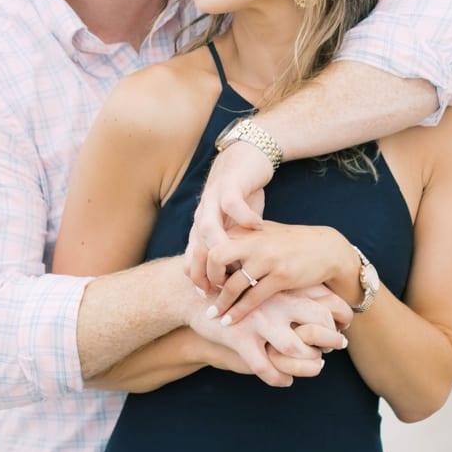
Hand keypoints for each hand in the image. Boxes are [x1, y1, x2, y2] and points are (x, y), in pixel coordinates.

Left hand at [184, 141, 274, 293]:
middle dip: (205, 273)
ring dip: (219, 256)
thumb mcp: (231, 222)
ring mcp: (218, 201)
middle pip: (198, 248)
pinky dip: (243, 215)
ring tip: (232, 273)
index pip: (194, 255)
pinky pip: (232, 202)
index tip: (208, 296)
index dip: (198, 277)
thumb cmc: (243, 194)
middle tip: (216, 291)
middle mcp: (206, 214)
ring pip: (209, 230)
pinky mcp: (232, 183)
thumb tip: (223, 276)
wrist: (248, 154)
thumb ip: (227, 245)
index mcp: (204, 224)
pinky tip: (257, 227)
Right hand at [192, 286, 348, 387]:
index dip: (340, 316)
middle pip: (319, 321)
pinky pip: (266, 368)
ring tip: (314, 367)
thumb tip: (321, 304)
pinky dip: (279, 379)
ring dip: (309, 364)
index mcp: (283, 286)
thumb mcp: (261, 284)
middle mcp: (275, 301)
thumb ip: (288, 290)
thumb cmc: (233, 292)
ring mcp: (258, 320)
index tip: (342, 327)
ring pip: (297, 348)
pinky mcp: (240, 338)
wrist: (191, 295)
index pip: (326, 299)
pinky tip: (284, 381)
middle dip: (331, 340)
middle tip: (332, 348)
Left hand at [204, 223, 350, 324]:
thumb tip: (210, 252)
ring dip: (221, 302)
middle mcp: (254, 240)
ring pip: (233, 282)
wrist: (327, 248)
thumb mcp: (262, 233)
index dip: (198, 261)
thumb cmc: (289, 243)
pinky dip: (239, 312)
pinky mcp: (282, 276)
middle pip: (214, 256)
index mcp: (245, 229)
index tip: (198, 279)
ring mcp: (268, 258)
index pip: (210, 241)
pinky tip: (230, 321)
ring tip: (213, 314)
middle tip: (204, 293)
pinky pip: (253, 298)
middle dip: (205, 277)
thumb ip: (239, 239)